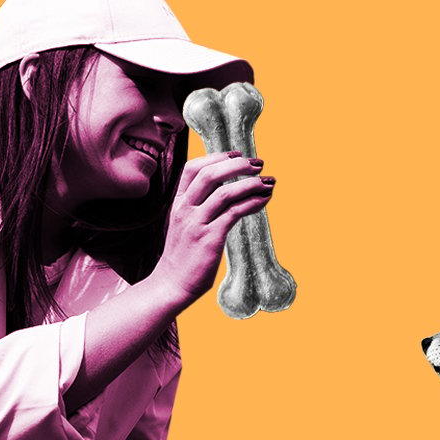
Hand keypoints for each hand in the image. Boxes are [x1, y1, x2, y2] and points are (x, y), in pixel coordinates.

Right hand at [150, 151, 276, 307]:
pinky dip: (252, 203)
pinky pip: (234, 213)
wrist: (172, 284)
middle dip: (237, 165)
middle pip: (210, 174)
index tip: (237, 154)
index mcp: (178, 203)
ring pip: (225, 193)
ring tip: (268, 181)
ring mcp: (196, 223)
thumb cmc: (183, 256)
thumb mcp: (185, 225)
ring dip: (250, 183)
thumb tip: (226, 192)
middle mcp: (185, 209)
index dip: (217, 157)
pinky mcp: (210, 238)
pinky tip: (264, 200)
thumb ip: (199, 207)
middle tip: (258, 164)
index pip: (193, 168)